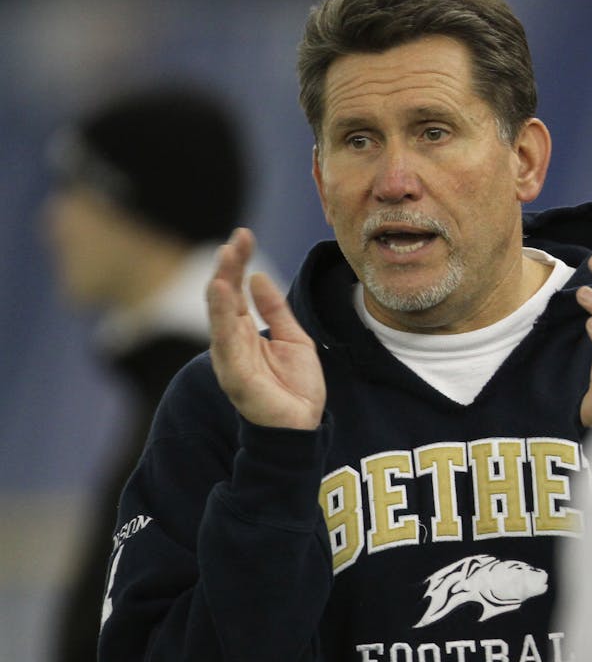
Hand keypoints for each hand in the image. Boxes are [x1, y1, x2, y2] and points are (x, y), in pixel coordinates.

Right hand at [207, 228, 325, 429]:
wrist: (302, 426)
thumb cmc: (295, 387)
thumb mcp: (293, 339)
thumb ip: (276, 310)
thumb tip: (260, 277)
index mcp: (244, 332)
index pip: (237, 290)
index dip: (239, 262)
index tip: (243, 235)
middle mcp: (232, 341)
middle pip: (225, 296)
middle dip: (229, 265)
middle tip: (236, 237)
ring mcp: (230, 357)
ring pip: (220, 314)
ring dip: (222, 283)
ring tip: (226, 256)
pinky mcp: (234, 373)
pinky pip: (226, 340)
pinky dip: (222, 315)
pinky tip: (223, 291)